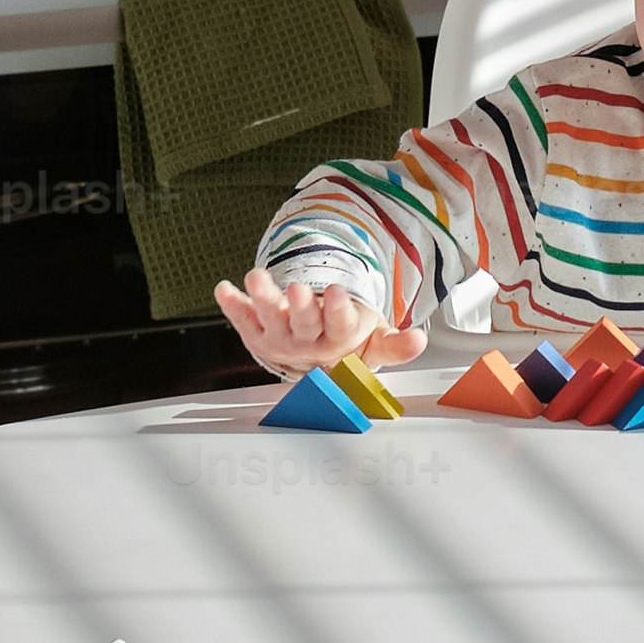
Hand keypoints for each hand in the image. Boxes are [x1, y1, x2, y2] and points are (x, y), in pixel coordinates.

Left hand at [214, 267, 382, 377]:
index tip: (336, 293)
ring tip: (255, 277)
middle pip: (303, 324)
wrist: (316, 365)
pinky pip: (242, 320)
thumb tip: (420, 339)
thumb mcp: (376, 343)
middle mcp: (307, 341)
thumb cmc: (348, 343)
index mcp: (339, 340)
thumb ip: (396, 345)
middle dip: (300, 306)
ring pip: (270, 319)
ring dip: (262, 297)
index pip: (340, 326)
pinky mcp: (257, 335)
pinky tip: (223, 289)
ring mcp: (279, 337)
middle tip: (297, 288)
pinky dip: (231, 305)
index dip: (338, 310)